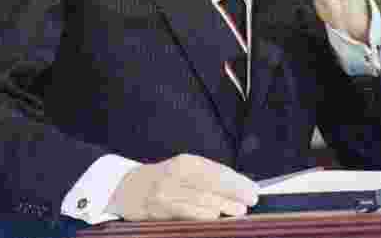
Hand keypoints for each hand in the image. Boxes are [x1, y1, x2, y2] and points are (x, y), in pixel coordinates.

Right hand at [106, 154, 258, 220]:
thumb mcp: (185, 172)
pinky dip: (200, 214)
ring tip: (238, 211)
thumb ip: (209, 179)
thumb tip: (240, 189)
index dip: (237, 181)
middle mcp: (176, 174)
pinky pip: (183, 212)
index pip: (217, 171)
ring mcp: (166, 192)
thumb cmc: (164, 181)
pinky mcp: (158, 209)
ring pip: (198, 198)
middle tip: (251, 200)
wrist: (127, 189)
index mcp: (187, 163)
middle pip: (210, 183)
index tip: (254, 189)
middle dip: (233, 192)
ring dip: (221, 205)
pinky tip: (213, 217)